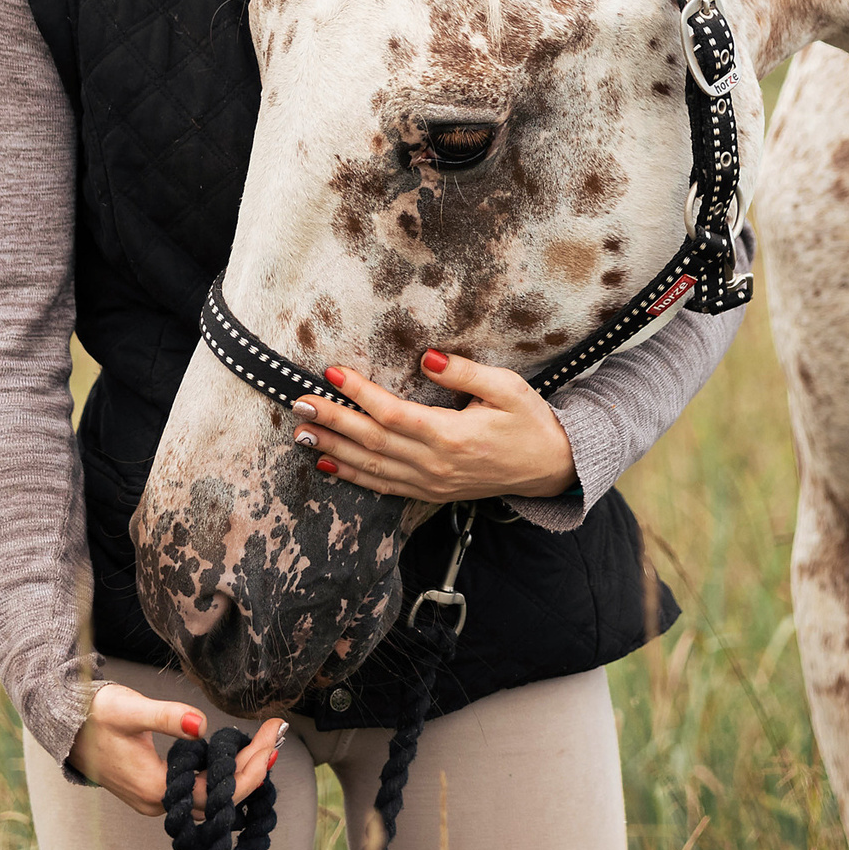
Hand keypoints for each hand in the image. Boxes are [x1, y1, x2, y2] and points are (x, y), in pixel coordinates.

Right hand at [66, 683, 284, 817]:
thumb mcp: (129, 708)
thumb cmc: (94, 715)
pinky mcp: (153, 790)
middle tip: (276, 737)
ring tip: (265, 745)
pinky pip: (197, 792)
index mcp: (153, 787)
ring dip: (238, 774)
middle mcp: (157, 802)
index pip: (215, 792)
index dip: (248, 771)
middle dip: (251, 770)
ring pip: (209, 797)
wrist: (62, 726)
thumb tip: (199, 723)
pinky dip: (220, 775)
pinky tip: (235, 756)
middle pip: (217, 798)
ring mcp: (155, 799)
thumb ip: (165, 716)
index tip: (271, 742)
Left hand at [292, 351, 577, 501]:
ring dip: (333, 449)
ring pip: (371, 467)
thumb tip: (426, 357)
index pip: (392, 413)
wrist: (550, 467)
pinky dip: (353, 476)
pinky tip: (328, 464)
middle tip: (298, 401)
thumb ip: (464, 372)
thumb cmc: (529, 421)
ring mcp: (431, 482)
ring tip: (300, 432)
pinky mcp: (431, 492)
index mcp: (450, 436)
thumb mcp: (506, 388)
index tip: (331, 373)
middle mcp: (435, 464)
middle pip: (372, 441)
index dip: (358, 394)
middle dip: (332, 420)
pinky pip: (384, 486)